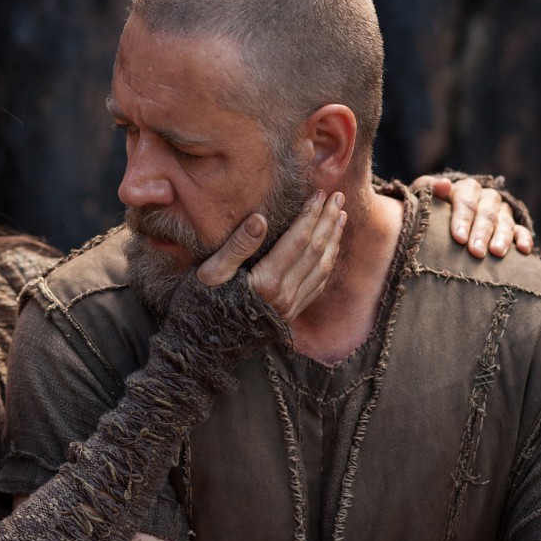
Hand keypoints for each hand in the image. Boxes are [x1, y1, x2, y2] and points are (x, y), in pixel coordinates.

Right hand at [196, 189, 345, 320]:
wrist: (201, 346)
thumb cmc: (200, 304)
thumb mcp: (210, 272)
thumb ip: (237, 246)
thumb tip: (260, 219)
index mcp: (266, 281)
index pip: (298, 241)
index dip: (310, 215)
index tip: (319, 194)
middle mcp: (284, 295)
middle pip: (315, 251)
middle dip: (328, 221)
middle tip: (339, 197)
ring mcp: (289, 307)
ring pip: (321, 268)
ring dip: (333, 240)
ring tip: (341, 217)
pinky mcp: (289, 316)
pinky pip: (317, 286)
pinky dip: (328, 263)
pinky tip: (330, 249)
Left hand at [411, 175, 533, 257]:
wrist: (443, 216)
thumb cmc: (430, 209)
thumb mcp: (423, 196)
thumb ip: (428, 188)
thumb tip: (444, 185)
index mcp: (465, 189)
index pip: (465, 201)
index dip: (462, 219)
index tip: (458, 238)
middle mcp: (486, 197)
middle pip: (486, 213)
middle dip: (481, 233)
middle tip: (476, 252)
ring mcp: (500, 211)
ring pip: (505, 221)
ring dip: (502, 237)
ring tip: (496, 253)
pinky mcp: (512, 225)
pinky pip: (521, 230)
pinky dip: (524, 238)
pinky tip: (523, 250)